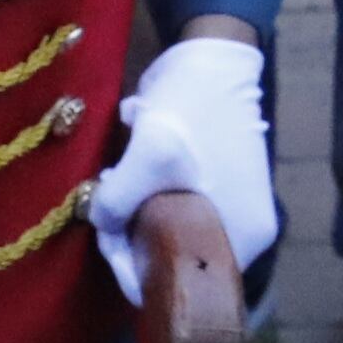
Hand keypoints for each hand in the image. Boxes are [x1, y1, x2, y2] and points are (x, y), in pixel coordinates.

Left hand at [90, 30, 275, 301]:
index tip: (107, 236)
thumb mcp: (148, 159)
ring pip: (162, 231)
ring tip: (124, 165)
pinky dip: (145, 187)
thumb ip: (115, 203)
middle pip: (169, 258)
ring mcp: (225, 207)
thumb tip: (99, 222)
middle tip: (109, 195)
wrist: (210, 57)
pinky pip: (166, 205)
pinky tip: (138, 155)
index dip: (134, 269)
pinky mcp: (209, 185)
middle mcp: (240, 231)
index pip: (181, 284)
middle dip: (130, 231)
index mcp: (243, 237)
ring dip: (134, 204)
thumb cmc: (192, 111)